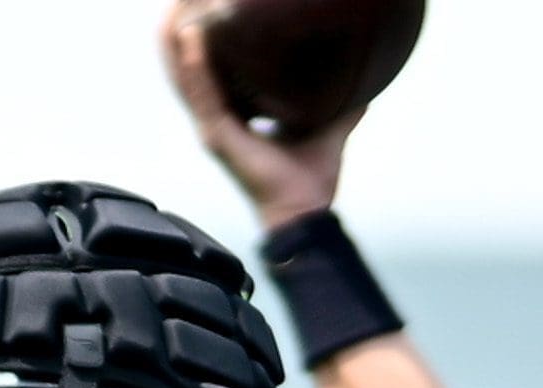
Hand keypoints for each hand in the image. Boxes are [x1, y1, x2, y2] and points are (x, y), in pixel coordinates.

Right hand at [161, 2, 360, 231]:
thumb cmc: (313, 178)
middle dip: (180, 35)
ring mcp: (214, 129)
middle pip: (189, 70)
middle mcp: (218, 121)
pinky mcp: (218, 137)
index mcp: (237, 119)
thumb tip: (369, 71)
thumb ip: (342, 97)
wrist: (306, 212)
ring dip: (177, 43)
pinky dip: (195, 66)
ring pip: (185, 78)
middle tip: (178, 2)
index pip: (212, 74)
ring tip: (173, 11)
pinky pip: (203, 94)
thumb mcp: (330, 121)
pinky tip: (191, 38)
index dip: (204, 45)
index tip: (205, 13)